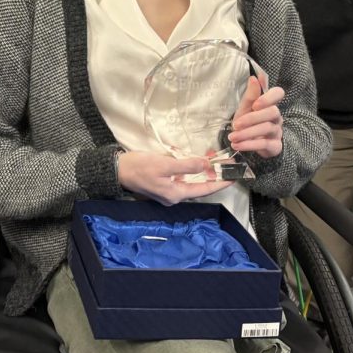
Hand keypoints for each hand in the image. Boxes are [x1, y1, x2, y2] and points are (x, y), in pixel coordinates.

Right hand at [117, 151, 232, 205]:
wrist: (117, 170)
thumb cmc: (140, 167)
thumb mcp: (165, 164)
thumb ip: (187, 165)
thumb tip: (206, 165)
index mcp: (176, 194)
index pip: (204, 189)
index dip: (221, 183)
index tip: (234, 177)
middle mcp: (174, 195)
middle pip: (199, 186)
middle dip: (213, 174)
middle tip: (225, 162)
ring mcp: (168, 190)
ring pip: (192, 180)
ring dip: (202, 170)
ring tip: (213, 157)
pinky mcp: (163, 183)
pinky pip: (182, 177)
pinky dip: (191, 168)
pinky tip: (195, 160)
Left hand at [227, 76, 284, 158]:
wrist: (251, 144)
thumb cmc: (248, 122)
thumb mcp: (245, 109)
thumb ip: (250, 95)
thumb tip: (253, 78)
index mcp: (270, 104)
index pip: (278, 93)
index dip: (269, 98)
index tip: (255, 104)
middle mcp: (276, 116)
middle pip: (273, 112)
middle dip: (253, 118)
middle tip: (235, 124)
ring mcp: (277, 131)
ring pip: (267, 128)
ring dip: (247, 133)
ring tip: (232, 137)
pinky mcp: (275, 145)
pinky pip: (265, 144)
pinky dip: (249, 145)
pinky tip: (237, 145)